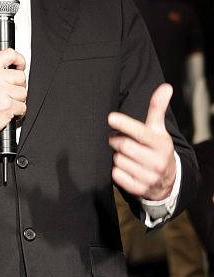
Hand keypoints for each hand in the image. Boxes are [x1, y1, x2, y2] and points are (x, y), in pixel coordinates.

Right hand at [0, 48, 26, 143]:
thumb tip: (12, 68)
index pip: (9, 54)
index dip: (19, 60)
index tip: (20, 66)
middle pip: (20, 76)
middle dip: (17, 86)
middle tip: (8, 93)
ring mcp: (1, 91)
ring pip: (23, 93)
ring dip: (17, 100)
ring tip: (4, 102)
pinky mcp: (7, 106)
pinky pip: (23, 107)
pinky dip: (17, 112)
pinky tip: (6, 111)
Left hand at [108, 83, 175, 200]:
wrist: (166, 179)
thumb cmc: (156, 148)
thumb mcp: (158, 130)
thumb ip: (157, 108)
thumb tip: (166, 87)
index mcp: (160, 144)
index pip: (140, 133)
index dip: (125, 124)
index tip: (111, 117)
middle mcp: (157, 161)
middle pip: (122, 145)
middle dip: (116, 140)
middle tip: (118, 139)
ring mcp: (149, 177)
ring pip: (117, 160)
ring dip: (117, 156)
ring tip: (126, 155)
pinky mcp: (139, 189)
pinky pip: (116, 175)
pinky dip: (116, 170)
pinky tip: (125, 167)